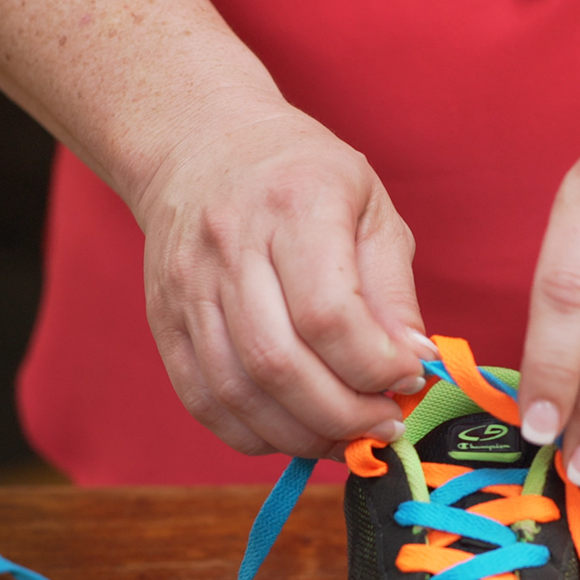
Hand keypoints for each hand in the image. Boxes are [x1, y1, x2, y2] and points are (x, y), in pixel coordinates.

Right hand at [135, 94, 433, 458]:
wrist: (200, 143)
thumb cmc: (301, 177)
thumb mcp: (369, 207)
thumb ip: (393, 290)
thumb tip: (414, 364)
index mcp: (294, 205)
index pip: (328, 316)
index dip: (375, 367)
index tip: (409, 379)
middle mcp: (230, 246)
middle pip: (279, 364)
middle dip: (344, 415)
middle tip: (385, 424)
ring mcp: (188, 288)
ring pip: (239, 393)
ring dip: (303, 435)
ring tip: (348, 436)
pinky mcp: (164, 321)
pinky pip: (205, 402)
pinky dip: (256, 434)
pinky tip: (298, 430)